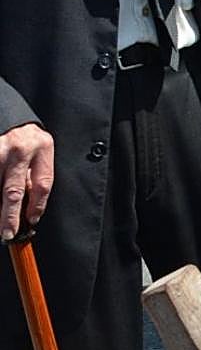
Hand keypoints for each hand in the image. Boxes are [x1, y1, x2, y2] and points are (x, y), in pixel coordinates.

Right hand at [0, 123, 52, 240]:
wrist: (9, 115)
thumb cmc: (27, 138)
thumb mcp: (41, 150)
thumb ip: (35, 174)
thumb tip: (28, 208)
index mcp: (42, 147)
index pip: (43, 184)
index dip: (38, 206)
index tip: (32, 220)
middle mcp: (20, 149)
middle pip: (14, 190)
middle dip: (10, 216)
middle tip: (8, 233)